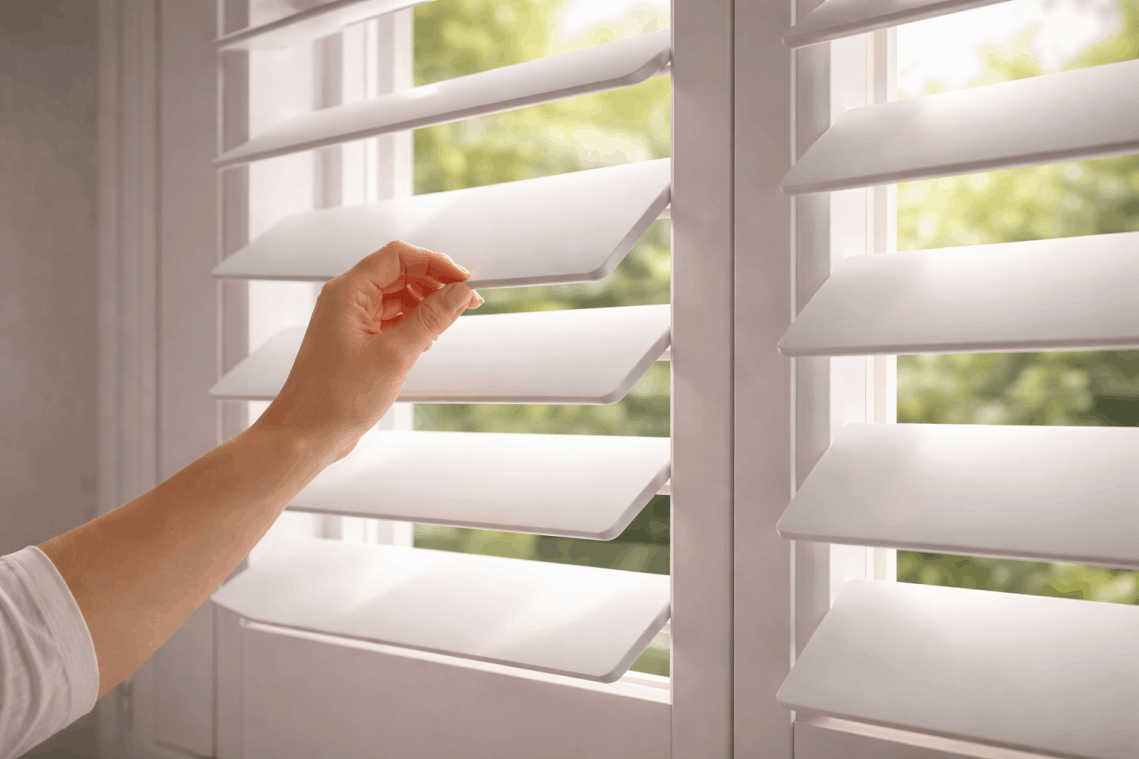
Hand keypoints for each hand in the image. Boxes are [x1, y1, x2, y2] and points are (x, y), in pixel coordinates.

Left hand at [254, 240, 483, 461]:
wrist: (306, 434)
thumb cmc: (337, 397)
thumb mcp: (395, 355)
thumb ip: (431, 319)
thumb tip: (460, 293)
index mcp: (348, 292)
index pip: (398, 256)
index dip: (435, 263)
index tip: (464, 281)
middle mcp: (347, 299)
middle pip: (400, 273)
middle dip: (435, 284)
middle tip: (466, 303)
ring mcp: (350, 320)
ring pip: (397, 297)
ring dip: (426, 306)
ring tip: (448, 324)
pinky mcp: (356, 341)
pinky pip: (391, 319)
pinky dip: (413, 324)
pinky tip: (428, 341)